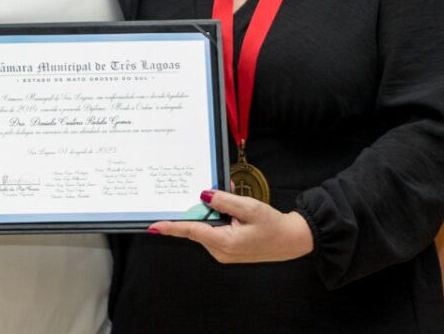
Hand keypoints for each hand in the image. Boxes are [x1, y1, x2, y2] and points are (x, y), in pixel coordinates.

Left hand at [147, 189, 312, 263]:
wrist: (291, 241)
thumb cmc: (273, 225)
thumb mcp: (250, 207)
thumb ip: (224, 200)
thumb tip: (203, 195)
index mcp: (224, 242)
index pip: (191, 231)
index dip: (171, 227)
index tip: (152, 226)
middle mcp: (220, 251)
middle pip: (198, 227)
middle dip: (201, 208)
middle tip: (214, 191)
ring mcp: (223, 253)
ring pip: (207, 228)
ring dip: (213, 213)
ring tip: (233, 201)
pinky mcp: (227, 250)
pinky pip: (215, 231)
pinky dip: (219, 219)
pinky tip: (234, 210)